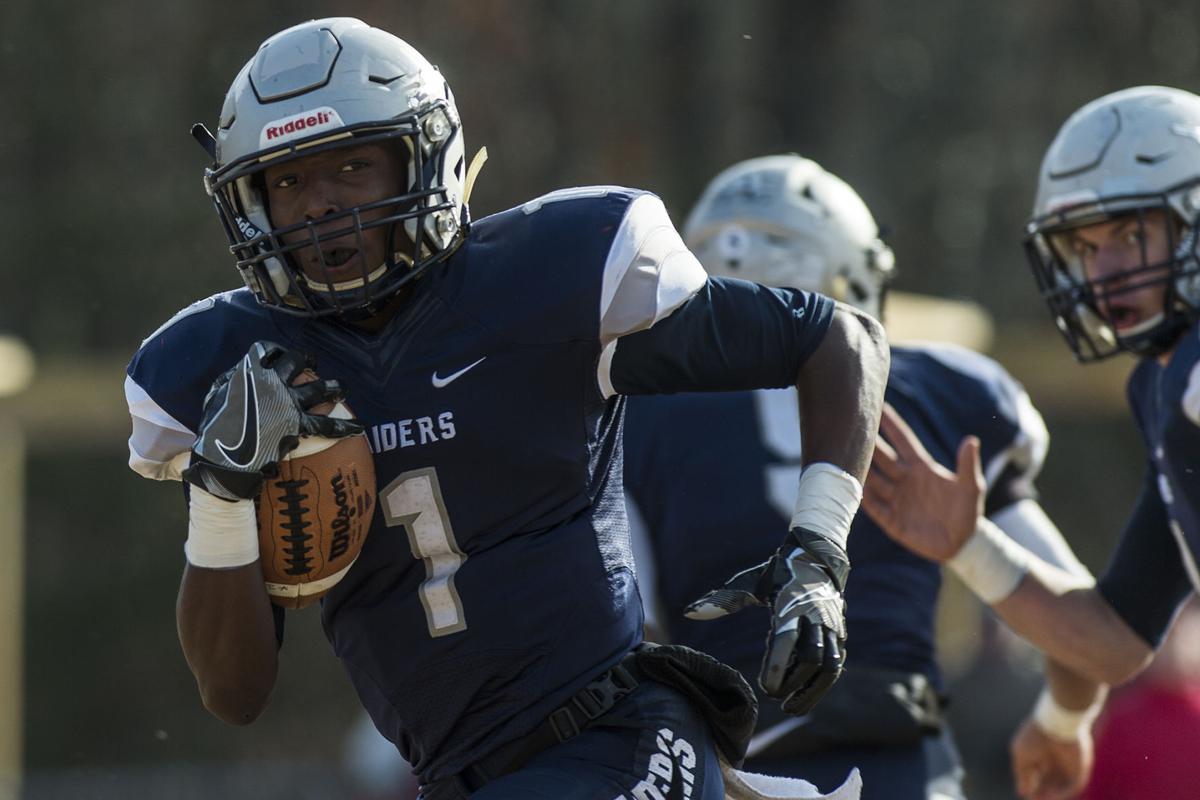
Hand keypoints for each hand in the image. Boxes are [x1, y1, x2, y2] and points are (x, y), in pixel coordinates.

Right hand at [183, 341, 363, 499]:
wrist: (222, 456)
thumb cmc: (213, 429)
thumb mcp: (215, 396)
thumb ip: (229, 381)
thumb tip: (238, 374)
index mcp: (250, 371)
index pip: (266, 349)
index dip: (273, 351)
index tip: (276, 356)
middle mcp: (274, 381)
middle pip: (298, 361)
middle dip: (307, 360)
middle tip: (311, 365)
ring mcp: (289, 401)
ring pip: (322, 388)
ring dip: (336, 387)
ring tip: (344, 389)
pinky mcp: (297, 424)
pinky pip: (327, 425)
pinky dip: (346, 426)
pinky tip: (360, 428)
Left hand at [684, 528, 847, 714]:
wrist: (816, 559)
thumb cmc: (776, 573)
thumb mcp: (748, 583)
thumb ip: (722, 602)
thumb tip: (688, 613)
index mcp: (791, 605)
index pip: (786, 641)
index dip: (776, 668)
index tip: (764, 689)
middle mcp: (815, 617)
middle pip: (811, 659)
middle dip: (793, 684)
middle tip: (774, 698)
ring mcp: (831, 627)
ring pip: (829, 667)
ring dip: (812, 692)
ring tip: (792, 709)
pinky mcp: (839, 634)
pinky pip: (835, 665)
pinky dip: (821, 684)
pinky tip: (804, 697)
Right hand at [860, 403, 984, 562]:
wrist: (962, 544)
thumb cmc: (967, 511)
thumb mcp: (972, 488)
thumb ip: (967, 466)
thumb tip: (971, 440)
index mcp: (922, 468)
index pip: (902, 440)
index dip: (890, 423)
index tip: (877, 404)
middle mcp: (904, 479)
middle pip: (881, 457)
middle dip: (867, 441)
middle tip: (850, 424)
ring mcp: (896, 499)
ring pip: (873, 479)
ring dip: (860, 468)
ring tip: (842, 453)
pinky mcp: (892, 521)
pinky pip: (873, 507)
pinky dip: (861, 498)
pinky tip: (848, 488)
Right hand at [1011, 715, 1093, 799]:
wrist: (1058, 724)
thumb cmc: (1035, 736)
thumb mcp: (1021, 755)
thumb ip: (1022, 775)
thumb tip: (1022, 792)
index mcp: (1041, 753)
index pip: (1036, 774)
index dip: (1030, 785)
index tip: (1025, 794)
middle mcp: (1055, 761)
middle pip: (1048, 782)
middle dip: (1040, 793)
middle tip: (1034, 799)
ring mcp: (1068, 766)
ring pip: (1059, 787)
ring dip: (1050, 796)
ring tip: (1041, 799)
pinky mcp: (1079, 771)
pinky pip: (1071, 787)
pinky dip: (1061, 794)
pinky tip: (1051, 796)